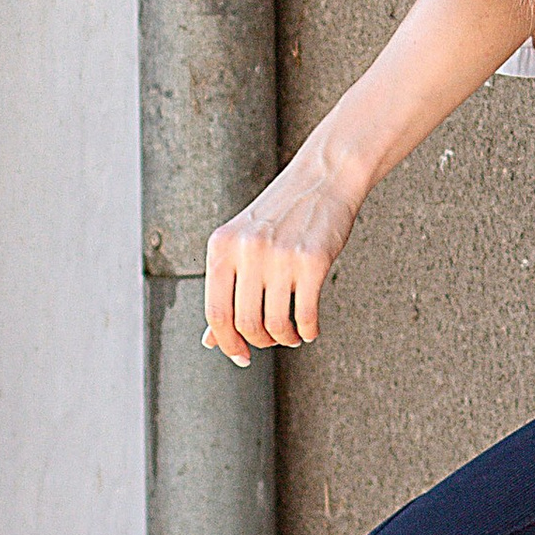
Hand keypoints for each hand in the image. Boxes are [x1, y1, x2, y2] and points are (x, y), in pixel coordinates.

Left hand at [204, 156, 360, 362]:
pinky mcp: (312, 260)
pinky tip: (310, 329)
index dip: (226, 343)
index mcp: (221, 247)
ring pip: (275, 323)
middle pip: (245, 322)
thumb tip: (211, 339)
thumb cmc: (282, 214)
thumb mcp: (242, 245)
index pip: (216, 312)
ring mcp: (279, 256)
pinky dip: (308, 330)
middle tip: (271, 341)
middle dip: (258, 342)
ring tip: (292, 336)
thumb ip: (226, 288)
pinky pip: (306, 313)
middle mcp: (246, 251)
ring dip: (285, 339)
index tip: (240, 356)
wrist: (322, 178)